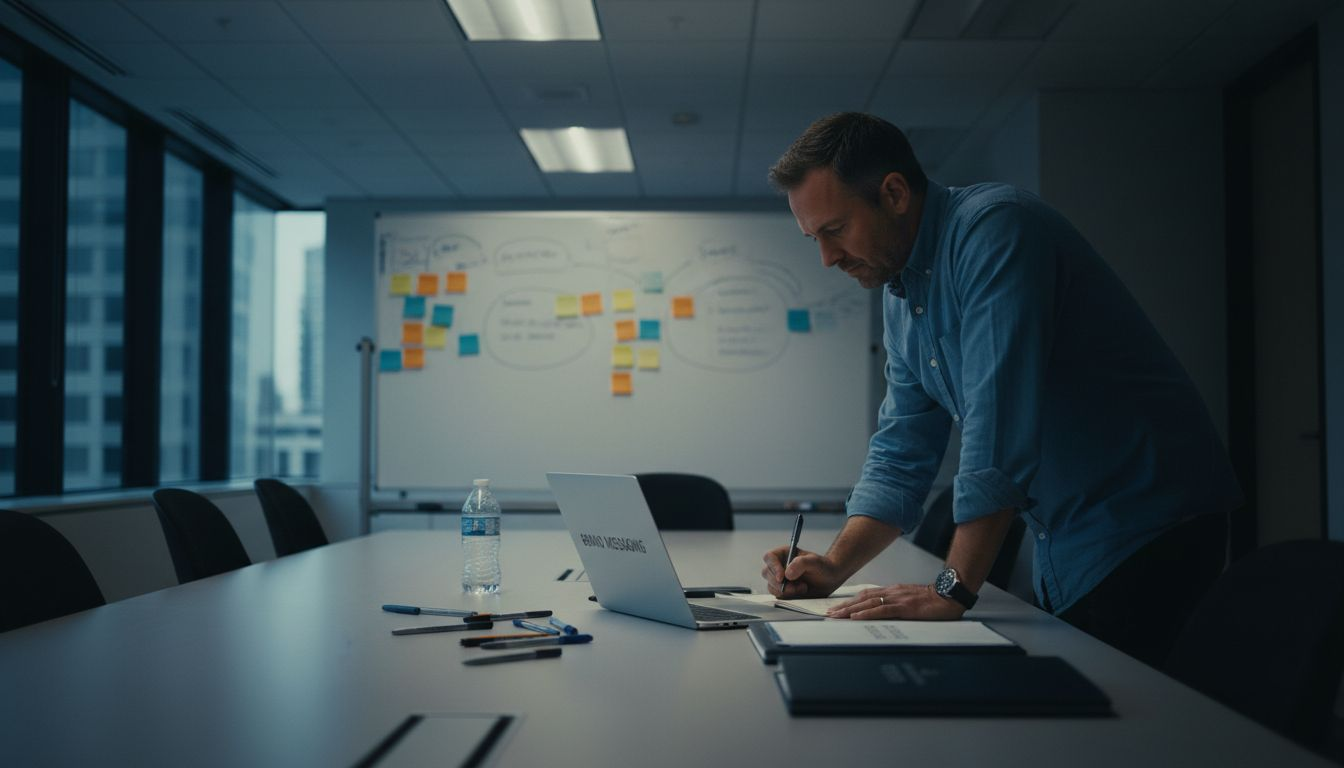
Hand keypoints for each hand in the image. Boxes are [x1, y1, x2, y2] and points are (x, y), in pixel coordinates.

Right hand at [761, 546, 846, 597]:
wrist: (830, 579)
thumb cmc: (823, 566)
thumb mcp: (815, 562)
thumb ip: (801, 563)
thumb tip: (787, 573)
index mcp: (784, 554)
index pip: (769, 557)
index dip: (773, 567)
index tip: (782, 577)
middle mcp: (779, 565)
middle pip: (767, 573)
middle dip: (779, 583)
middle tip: (794, 587)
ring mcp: (780, 579)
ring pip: (771, 586)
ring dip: (785, 591)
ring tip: (803, 588)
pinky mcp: (784, 590)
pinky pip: (778, 595)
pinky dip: (788, 596)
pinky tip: (801, 592)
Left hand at [825, 584, 964, 620]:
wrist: (950, 596)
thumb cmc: (934, 600)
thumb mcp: (911, 600)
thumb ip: (898, 604)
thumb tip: (885, 613)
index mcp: (893, 591)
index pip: (866, 595)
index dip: (850, 601)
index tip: (837, 607)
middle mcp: (892, 592)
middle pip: (862, 598)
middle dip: (844, 606)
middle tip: (829, 613)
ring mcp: (897, 599)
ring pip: (868, 603)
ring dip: (850, 610)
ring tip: (836, 616)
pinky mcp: (904, 607)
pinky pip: (881, 610)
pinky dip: (867, 613)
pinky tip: (856, 617)